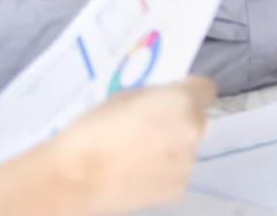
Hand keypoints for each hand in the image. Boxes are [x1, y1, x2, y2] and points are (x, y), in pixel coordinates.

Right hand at [0, 78, 215, 215]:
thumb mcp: (123, 97)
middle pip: (197, 119)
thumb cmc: (91, 132)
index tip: (175, 97)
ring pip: (186, 148)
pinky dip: (163, 171)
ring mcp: (186, 161)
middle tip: (151, 128)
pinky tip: (135, 173)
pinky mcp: (178, 187)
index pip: (205, 89)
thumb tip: (167, 99)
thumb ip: (154, 97)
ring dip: (171, 148)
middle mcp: (191, 130)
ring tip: (135, 155)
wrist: (72, 178)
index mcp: (179, 101)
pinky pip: (176, 172)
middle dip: (180, 121)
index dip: (190, 92)